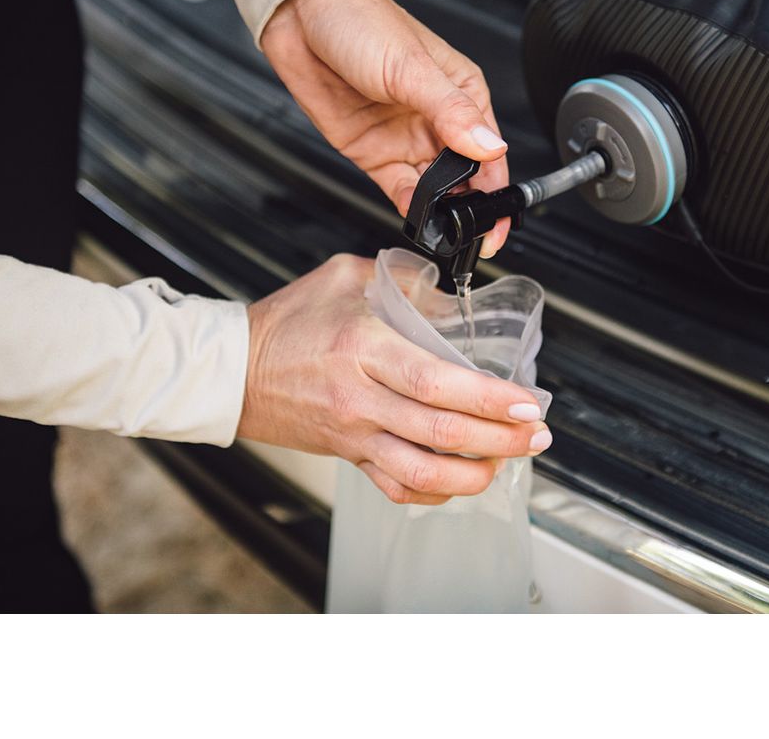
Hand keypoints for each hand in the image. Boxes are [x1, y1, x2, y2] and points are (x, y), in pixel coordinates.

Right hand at [239, 254, 551, 504]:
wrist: (232, 369)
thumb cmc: (287, 321)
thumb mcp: (345, 276)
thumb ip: (402, 282)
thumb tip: (449, 298)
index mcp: (364, 349)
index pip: (437, 383)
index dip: (488, 399)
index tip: (526, 402)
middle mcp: (361, 398)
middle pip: (441, 434)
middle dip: (501, 439)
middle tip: (536, 434)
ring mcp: (354, 434)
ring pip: (423, 473)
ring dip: (475, 474)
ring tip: (509, 460)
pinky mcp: (349, 455)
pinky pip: (397, 487)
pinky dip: (435, 491)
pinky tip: (462, 478)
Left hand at [260, 0, 511, 257]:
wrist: (300, 15)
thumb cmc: (360, 21)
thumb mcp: (411, 66)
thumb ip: (451, 112)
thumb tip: (490, 146)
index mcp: (462, 93)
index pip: (491, 151)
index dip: (497, 190)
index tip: (498, 220)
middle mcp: (438, 120)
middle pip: (467, 177)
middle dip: (472, 208)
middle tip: (473, 233)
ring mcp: (406, 139)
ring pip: (434, 189)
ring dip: (441, 211)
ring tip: (445, 229)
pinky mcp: (374, 152)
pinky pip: (399, 190)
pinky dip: (410, 208)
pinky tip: (416, 218)